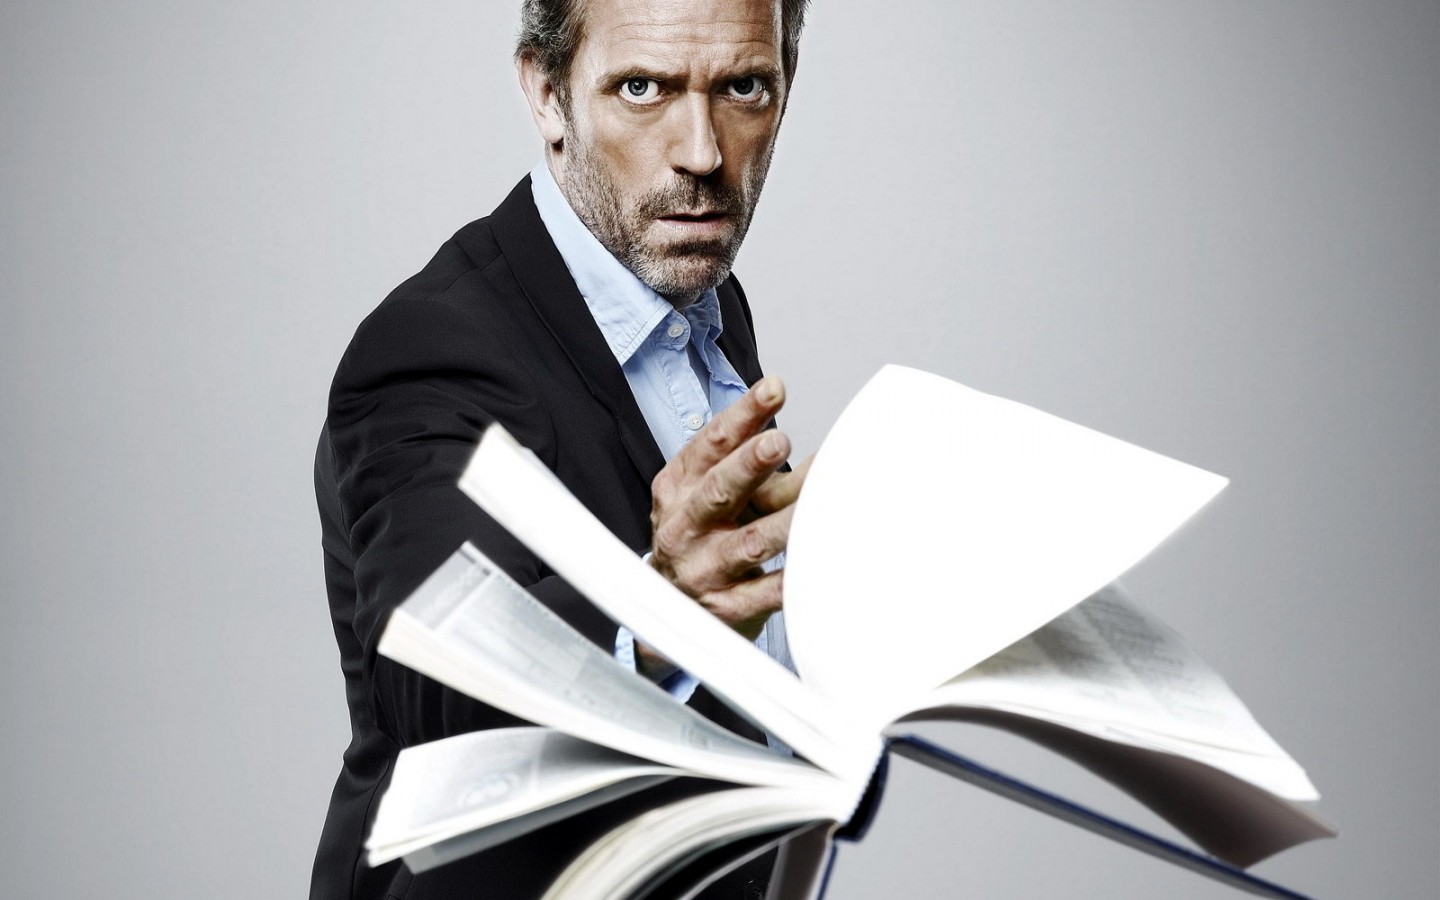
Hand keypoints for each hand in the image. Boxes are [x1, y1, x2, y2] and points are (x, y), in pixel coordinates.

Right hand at [636, 377, 808, 673]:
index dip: (742, 415)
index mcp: (679, 486)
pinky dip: (790, 582)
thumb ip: (759, 465)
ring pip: (748, 544)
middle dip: (749, 465)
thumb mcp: (715, 490)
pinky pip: (764, 594)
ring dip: (782, 524)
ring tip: (813, 508)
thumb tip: (821, 448)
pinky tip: (813, 568)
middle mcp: (685, 524)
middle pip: (719, 490)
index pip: (709, 443)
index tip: (774, 389)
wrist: (672, 605)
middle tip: (779, 442)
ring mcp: (703, 568)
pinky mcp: (725, 607)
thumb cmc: (703, 533)